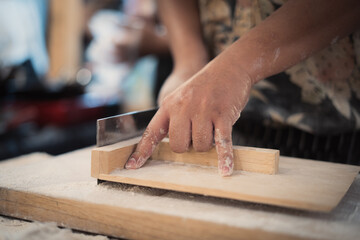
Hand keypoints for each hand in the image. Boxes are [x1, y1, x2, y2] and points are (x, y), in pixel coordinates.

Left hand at [125, 56, 252, 175]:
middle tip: (196, 133)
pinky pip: (222, 142)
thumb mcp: (181, 97)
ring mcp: (204, 111)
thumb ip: (173, 117)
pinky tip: (225, 170)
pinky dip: (224, 157)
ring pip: (200, 146)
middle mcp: (183, 108)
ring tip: (212, 128)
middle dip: (188, 145)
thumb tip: (175, 143)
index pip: (152, 132)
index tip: (131, 166)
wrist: (230, 67)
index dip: (142, 151)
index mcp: (169, 104)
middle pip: (178, 145)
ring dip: (207, 144)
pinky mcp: (223, 115)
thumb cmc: (205, 86)